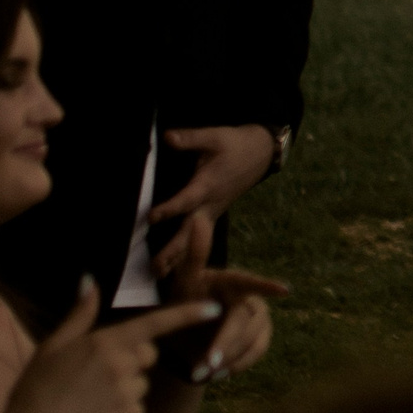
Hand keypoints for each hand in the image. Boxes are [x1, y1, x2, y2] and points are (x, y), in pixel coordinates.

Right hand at [0, 284, 223, 412]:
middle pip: (148, 353)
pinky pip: (138, 407)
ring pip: (141, 382)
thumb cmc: (36, 389)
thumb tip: (90, 281)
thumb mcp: (53, 347)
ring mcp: (129, 392)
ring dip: (124, 387)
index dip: (186, 315)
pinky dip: (122, 411)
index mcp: (105, 343)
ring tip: (89, 399)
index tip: (213, 309)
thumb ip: (80, 315)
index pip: (155, 323)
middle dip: (133, 359)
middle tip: (96, 374)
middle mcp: (122, 365)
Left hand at [147, 125, 276, 281]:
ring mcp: (213, 212)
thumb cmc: (235, 144)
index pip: (187, 200)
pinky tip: (172, 267)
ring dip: (177, 258)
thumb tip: (167, 137)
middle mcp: (210, 204)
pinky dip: (186, 254)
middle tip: (155, 267)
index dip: (170, 208)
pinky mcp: (213, 215)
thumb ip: (190, 139)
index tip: (151, 217)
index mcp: (209, 185)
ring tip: (158, 276)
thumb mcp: (214, 136)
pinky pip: (199, 238)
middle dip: (173, 250)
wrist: (261, 153)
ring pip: (194, 240)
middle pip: (190, 231)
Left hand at [158, 229, 287, 383]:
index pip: (248, 283)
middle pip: (243, 322)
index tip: (284, 290)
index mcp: (232, 282)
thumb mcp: (184, 281)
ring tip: (202, 374)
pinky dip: (238, 365)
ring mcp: (260, 319)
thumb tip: (199, 217)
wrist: (186, 335)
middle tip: (207, 365)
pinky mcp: (263, 338)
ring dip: (228, 358)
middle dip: (225, 345)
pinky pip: (257, 353)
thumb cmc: (186, 301)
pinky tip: (220, 373)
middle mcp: (252, 298)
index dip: (265, 286)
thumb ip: (195, 253)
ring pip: (252, 340)